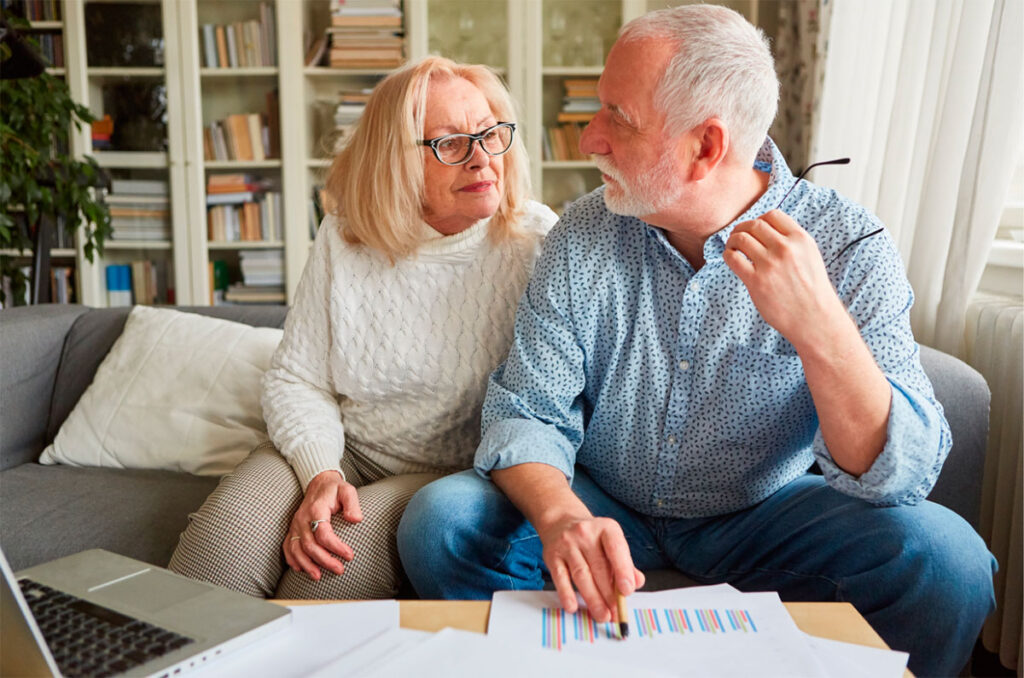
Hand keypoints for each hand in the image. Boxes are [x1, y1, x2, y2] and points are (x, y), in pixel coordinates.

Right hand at [284, 470, 362, 580]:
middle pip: (310, 545)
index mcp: (316, 509)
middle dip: (324, 560)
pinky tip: (300, 569)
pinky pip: (288, 546)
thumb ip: (352, 503)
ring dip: (306, 564)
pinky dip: (292, 559)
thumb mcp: (347, 490)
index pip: (323, 533)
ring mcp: (295, 524)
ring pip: (296, 549)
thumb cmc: (335, 489)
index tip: (350, 555)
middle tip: (339, 569)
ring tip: (318, 576)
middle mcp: (302, 519)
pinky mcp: (293, 529)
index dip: (336, 547)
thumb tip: (355, 519)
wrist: (319, 483)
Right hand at [537, 515, 644, 622]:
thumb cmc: (592, 538)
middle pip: (598, 567)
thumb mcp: (611, 543)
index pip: (616, 549)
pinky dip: (567, 594)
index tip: (627, 592)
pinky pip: (560, 578)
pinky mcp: (552, 556)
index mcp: (606, 528)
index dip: (622, 570)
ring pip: (581, 575)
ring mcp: (567, 544)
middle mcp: (585, 533)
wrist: (561, 522)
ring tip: (602, 615)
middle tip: (616, 613)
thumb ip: (625, 563)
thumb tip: (636, 583)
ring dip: (593, 599)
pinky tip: (573, 607)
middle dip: (609, 594)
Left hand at [723, 210, 846, 347]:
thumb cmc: (811, 290)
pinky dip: (728, 255)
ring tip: (732, 247)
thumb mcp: (810, 256)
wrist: (815, 318)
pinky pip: (733, 258)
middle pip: (754, 225)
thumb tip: (766, 230)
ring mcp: (770, 264)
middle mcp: (785, 248)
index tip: (754, 229)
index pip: (772, 215)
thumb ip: (792, 241)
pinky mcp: (756, 281)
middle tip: (737, 236)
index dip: (759, 219)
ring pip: (741, 239)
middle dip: (742, 228)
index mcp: (801, 239)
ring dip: (732, 240)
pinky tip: (731, 259)